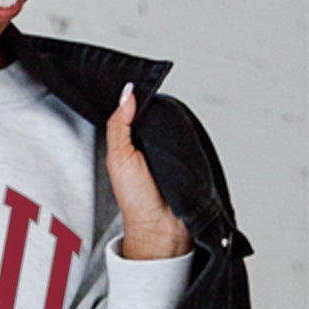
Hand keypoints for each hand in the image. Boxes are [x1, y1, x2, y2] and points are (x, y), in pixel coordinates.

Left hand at [105, 82, 192, 258]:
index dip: (137, 97)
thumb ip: (119, 126)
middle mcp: (149, 145)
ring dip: (174, 117)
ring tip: (172, 108)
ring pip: (174, 124)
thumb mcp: (118, 157)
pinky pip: (190, 138)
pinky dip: (188, 132)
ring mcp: (169, 151)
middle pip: (156, 114)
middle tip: (158, 89)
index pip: (134, 111)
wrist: (161, 227)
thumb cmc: (136, 200)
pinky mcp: (188, 157)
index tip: (141, 81)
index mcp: (129, 143)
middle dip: (157, 103)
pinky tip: (185, 126)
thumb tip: (127, 94)